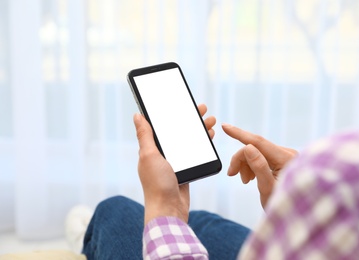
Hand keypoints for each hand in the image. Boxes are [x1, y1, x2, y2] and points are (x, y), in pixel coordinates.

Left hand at [134, 104, 215, 223]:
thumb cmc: (157, 183)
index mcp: (152, 148)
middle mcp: (162, 153)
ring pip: (189, 140)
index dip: (173, 113)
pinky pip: (195, 153)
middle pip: (178, 130)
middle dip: (190, 119)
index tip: (183, 102)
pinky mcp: (185, 169)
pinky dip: (202, 144)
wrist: (169, 209)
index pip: (162, 125)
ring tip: (210, 121)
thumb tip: (137, 115)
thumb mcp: (149, 155)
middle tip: (201, 108)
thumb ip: (145, 135)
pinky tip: (209, 138)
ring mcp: (175, 161)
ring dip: (199, 130)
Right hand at [222, 124, 296, 208]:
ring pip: (257, 153)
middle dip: (241, 159)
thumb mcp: (268, 188)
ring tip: (244, 180)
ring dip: (246, 164)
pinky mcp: (284, 161)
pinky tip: (250, 177)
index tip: (224, 126)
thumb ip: (259, 167)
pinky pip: (263, 157)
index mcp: (287, 159)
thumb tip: (248, 147)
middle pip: (256, 148)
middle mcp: (288, 154)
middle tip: (231, 174)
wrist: (296, 216)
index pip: (259, 142)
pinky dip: (253, 166)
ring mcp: (287, 157)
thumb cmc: (283, 206)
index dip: (240, 134)